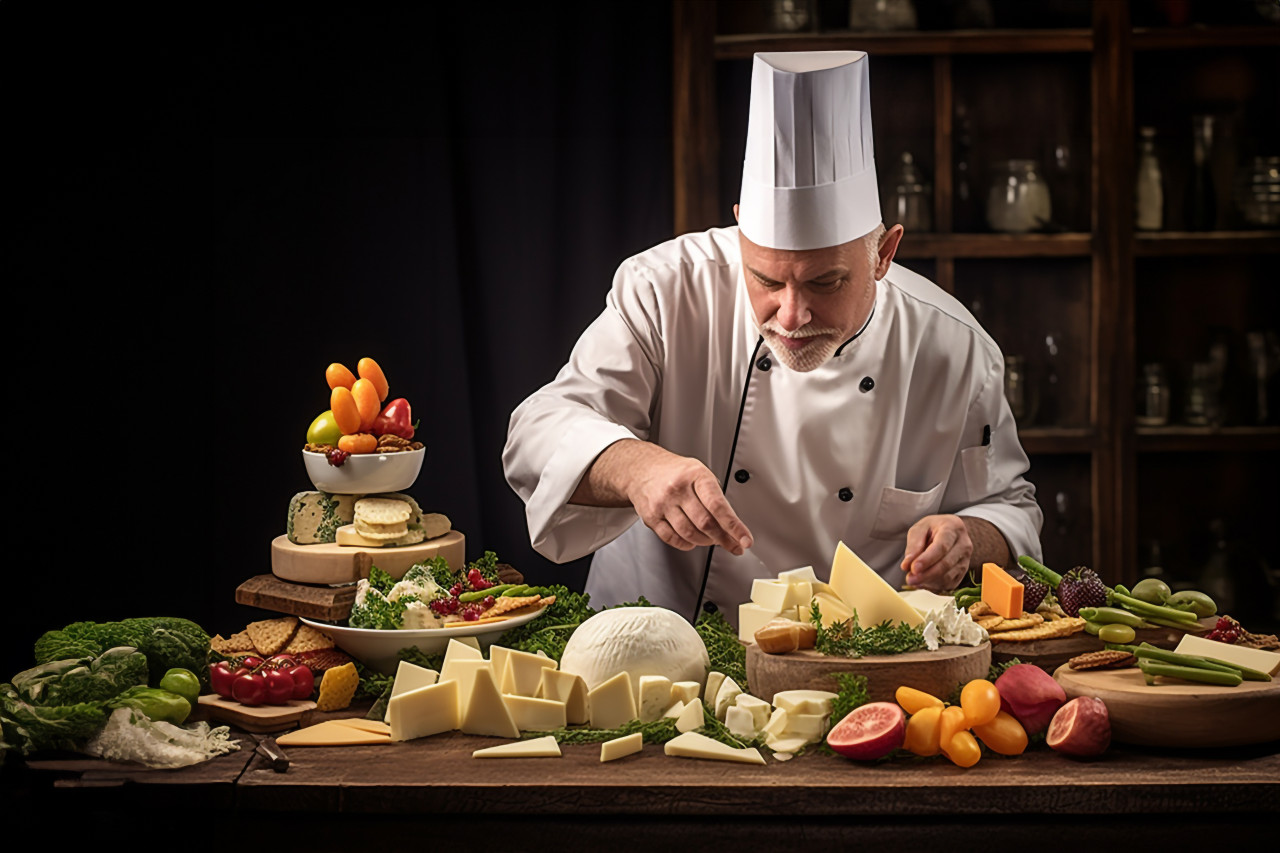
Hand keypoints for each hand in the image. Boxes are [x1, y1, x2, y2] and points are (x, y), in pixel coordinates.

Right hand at [584, 440, 750, 554]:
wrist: (642, 468)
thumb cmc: (675, 472)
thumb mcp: (700, 473)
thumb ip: (715, 496)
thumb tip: (732, 526)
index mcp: (695, 476)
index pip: (718, 506)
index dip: (734, 527)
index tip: (745, 539)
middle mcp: (677, 489)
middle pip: (705, 523)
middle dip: (723, 539)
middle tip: (733, 545)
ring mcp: (663, 504)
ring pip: (689, 534)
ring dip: (705, 542)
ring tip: (711, 540)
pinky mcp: (651, 517)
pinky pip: (672, 539)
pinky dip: (686, 544)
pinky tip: (692, 541)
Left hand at [900, 514, 972, 590]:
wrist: (948, 531)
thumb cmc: (932, 529)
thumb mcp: (919, 529)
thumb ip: (913, 545)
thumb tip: (907, 565)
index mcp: (953, 528)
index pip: (942, 547)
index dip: (927, 559)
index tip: (913, 568)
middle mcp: (964, 545)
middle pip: (946, 564)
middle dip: (926, 574)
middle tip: (909, 579)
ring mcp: (966, 560)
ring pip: (948, 576)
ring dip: (928, 581)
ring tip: (912, 580)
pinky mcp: (963, 572)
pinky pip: (949, 584)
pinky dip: (934, 585)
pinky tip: (922, 582)